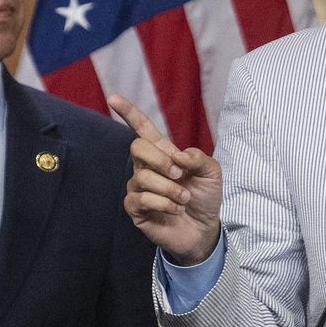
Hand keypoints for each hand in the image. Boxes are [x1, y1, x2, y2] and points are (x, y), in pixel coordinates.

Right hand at [110, 94, 223, 265]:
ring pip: (142, 177)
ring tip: (184, 199)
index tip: (113, 97)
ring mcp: (139, 188)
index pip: (142, 129)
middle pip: (137, 147)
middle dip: (160, 159)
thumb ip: (197, 158)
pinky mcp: (136, 209)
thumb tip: (177, 155)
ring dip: (170, 189)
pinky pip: (141, 199)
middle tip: (180, 174)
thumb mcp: (211, 172)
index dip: (129, 113)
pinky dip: (163, 204)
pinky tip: (175, 209)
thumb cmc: (205, 197)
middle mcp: (147, 167)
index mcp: (163, 153)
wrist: (204, 228)